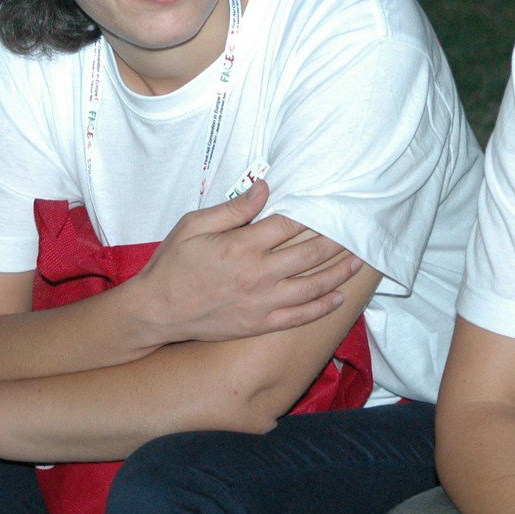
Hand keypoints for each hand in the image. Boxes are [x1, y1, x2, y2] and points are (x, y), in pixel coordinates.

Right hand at [134, 179, 359, 344]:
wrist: (157, 311)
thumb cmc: (173, 264)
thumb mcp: (194, 226)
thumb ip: (233, 209)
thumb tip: (264, 188)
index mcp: (242, 246)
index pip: (290, 225)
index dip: (314, 215)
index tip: (332, 206)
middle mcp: (259, 274)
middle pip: (309, 254)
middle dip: (336, 242)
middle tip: (356, 232)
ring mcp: (262, 303)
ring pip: (312, 287)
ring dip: (338, 273)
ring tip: (357, 262)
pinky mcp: (259, 324)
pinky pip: (299, 317)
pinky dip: (322, 307)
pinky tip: (337, 298)